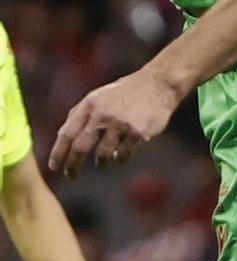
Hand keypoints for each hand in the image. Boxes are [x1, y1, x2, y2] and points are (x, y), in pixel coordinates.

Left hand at [49, 66, 180, 178]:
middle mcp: (102, 115)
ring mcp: (120, 124)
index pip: (67, 133)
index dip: (58, 152)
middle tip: (70, 175)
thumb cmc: (124, 93)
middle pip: (80, 147)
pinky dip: (119, 158)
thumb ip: (81, 114)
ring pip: (102, 155)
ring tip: (102, 163)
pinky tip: (121, 154)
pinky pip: (123, 154)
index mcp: (89, 105)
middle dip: (72, 165)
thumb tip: (64, 137)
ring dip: (101, 162)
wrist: (156, 85)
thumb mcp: (98, 97)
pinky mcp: (137, 133)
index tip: (55, 166)